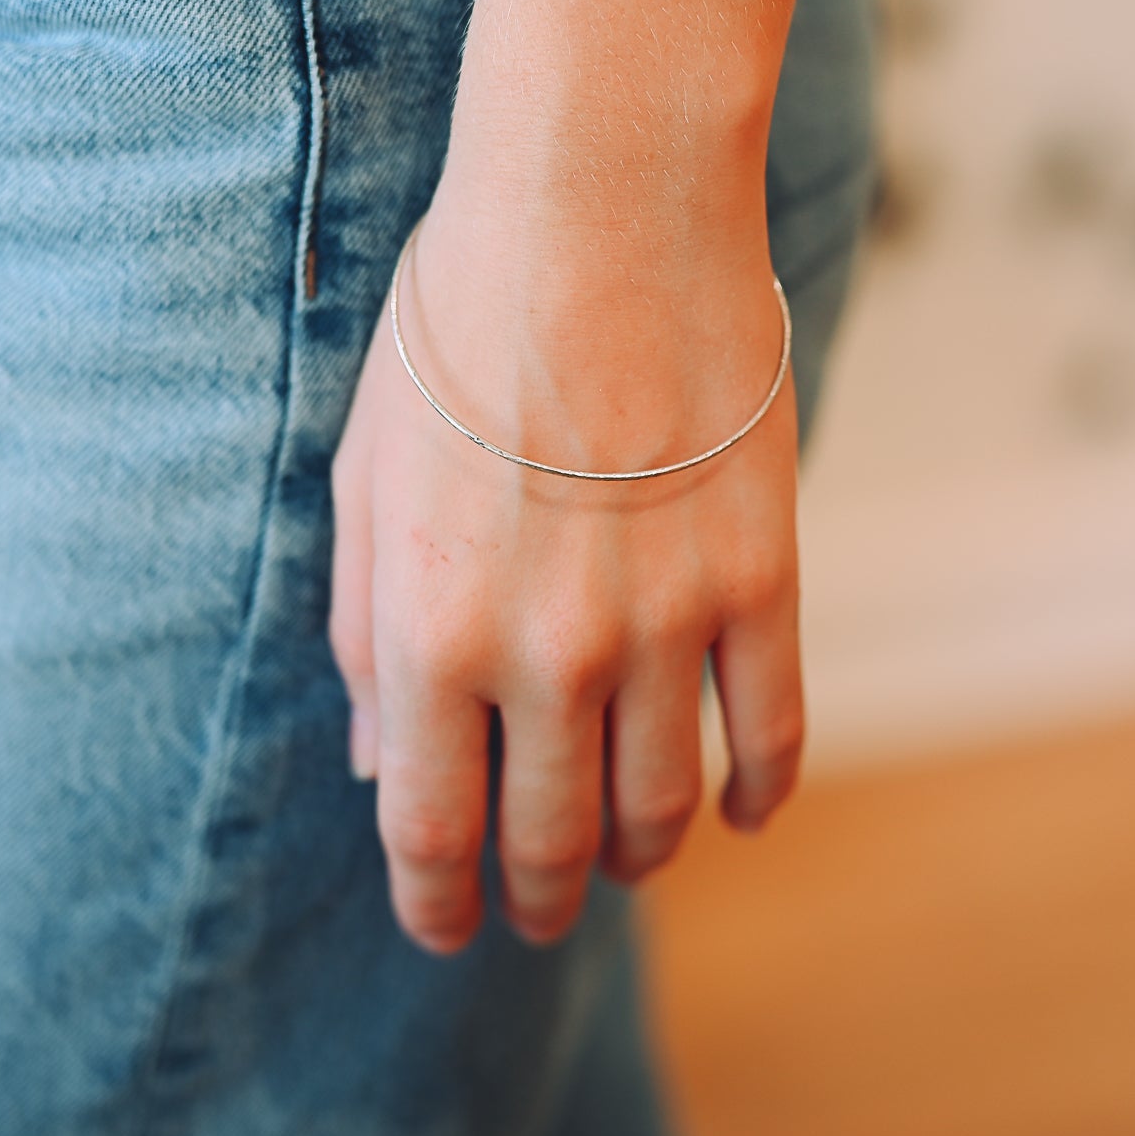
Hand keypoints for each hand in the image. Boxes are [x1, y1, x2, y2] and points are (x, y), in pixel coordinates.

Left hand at [329, 204, 804, 953]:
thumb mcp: (364, 477)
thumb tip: (381, 762)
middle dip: (537, 895)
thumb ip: (362, 633)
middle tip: (537, 907)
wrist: (599, 208)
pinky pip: (772, 735)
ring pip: (661, 807)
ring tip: (629, 859)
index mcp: (428, 632)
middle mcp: (544, 655)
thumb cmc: (455, 328)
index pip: (432, 830)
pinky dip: (756, 792)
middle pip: (549, 840)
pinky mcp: (760, 582)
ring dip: (640, 855)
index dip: (437, 903)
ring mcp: (663, 626)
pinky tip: (739, 810)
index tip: (445, 927)